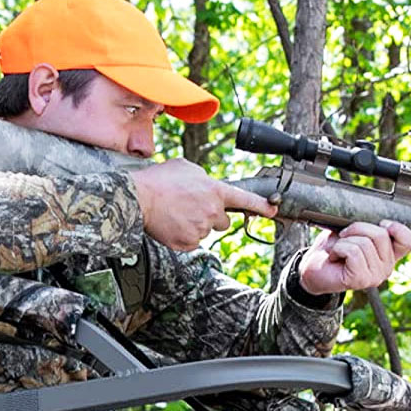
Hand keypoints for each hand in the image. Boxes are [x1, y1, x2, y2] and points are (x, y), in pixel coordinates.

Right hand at [130, 160, 277, 251]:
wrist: (139, 198)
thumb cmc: (160, 180)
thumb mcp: (187, 167)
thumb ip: (204, 178)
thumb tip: (207, 184)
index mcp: (215, 191)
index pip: (245, 199)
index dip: (261, 206)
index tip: (272, 210)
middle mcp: (213, 212)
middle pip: (223, 221)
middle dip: (211, 216)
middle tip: (191, 208)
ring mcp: (201, 229)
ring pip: (205, 231)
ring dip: (195, 225)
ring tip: (176, 213)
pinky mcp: (188, 243)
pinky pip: (192, 242)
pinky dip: (183, 235)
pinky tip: (172, 224)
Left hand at [297, 220, 410, 294]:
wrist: (312, 268)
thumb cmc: (333, 249)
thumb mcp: (354, 232)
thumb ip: (371, 226)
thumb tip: (379, 219)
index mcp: (388, 255)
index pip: (409, 241)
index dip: (397, 228)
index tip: (382, 224)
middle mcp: (386, 268)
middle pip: (381, 235)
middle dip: (358, 229)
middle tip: (345, 238)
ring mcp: (375, 276)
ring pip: (365, 243)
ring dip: (345, 241)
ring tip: (338, 250)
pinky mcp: (360, 280)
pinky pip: (353, 252)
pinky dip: (339, 248)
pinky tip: (335, 257)